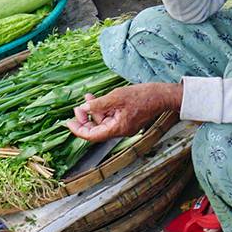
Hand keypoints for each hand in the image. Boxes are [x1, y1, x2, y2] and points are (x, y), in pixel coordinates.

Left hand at [65, 83, 182, 140]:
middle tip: (77, 108)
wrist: (162, 96)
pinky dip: (102, 109)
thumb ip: (99, 104)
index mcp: (117, 128)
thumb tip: (83, 109)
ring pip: (103, 121)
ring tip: (88, 97)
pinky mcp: (126, 119)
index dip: (79, 130)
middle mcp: (120, 130)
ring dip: (93, 111)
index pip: (93, 136)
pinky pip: (110, 117)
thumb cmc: (143, 96)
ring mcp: (124, 125)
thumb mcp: (117, 97)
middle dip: (85, 119)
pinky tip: (97, 99)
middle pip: (96, 129)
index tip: (69, 123)